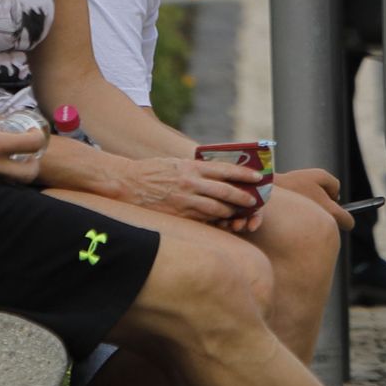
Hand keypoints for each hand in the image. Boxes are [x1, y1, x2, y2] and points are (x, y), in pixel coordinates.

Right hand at [115, 154, 268, 229]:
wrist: (126, 184)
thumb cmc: (152, 171)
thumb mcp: (176, 163)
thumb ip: (196, 169)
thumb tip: (217, 173)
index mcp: (192, 167)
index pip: (225, 170)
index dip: (244, 175)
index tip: (259, 177)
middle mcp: (191, 183)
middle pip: (225, 191)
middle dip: (243, 197)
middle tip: (254, 202)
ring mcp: (184, 201)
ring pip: (216, 209)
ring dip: (230, 212)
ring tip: (238, 214)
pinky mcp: (178, 216)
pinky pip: (202, 220)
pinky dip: (213, 221)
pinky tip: (219, 222)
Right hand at [269, 168, 353, 231]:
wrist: (265, 195)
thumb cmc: (293, 183)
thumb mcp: (319, 176)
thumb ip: (333, 184)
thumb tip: (336, 196)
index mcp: (330, 212)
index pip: (348, 222)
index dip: (347, 217)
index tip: (342, 213)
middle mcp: (322, 226)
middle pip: (332, 225)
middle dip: (328, 215)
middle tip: (316, 202)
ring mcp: (309, 232)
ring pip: (318, 226)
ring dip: (314, 216)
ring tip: (300, 203)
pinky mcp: (297, 235)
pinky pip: (305, 228)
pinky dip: (302, 219)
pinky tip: (291, 209)